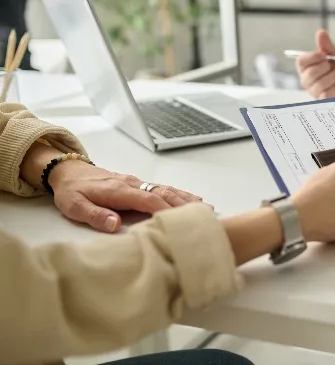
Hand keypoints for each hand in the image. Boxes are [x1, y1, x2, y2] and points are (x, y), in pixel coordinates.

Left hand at [48, 159, 204, 232]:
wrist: (68, 171)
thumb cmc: (72, 191)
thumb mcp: (75, 206)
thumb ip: (95, 215)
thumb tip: (115, 224)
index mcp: (119, 191)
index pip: (148, 200)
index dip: (166, 210)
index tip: (181, 220)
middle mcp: (133, 185)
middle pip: (163, 194)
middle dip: (184, 205)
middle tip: (204, 216)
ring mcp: (137, 183)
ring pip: (166, 189)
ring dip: (186, 198)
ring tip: (205, 208)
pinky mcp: (139, 184)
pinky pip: (163, 188)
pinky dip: (180, 193)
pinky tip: (191, 199)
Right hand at [296, 29, 334, 98]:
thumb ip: (326, 46)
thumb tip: (320, 32)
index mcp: (306, 66)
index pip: (301, 61)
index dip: (312, 57)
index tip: (324, 55)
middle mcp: (307, 79)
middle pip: (309, 74)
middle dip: (325, 68)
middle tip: (333, 65)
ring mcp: (313, 91)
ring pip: (319, 85)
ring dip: (334, 77)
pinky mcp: (322, 101)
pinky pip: (326, 96)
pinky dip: (334, 89)